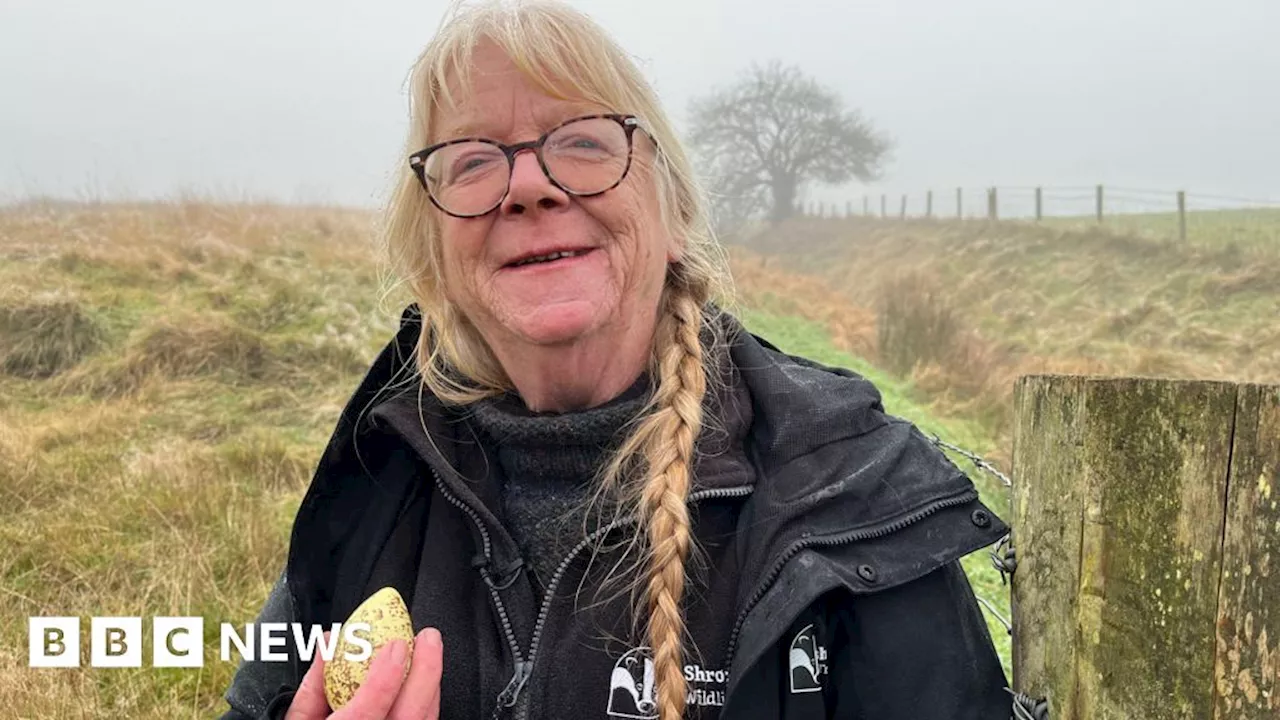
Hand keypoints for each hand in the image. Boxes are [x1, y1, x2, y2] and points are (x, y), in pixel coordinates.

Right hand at [285, 628, 443, 718]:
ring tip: (428, 652)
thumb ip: (313, 687)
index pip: (364, 716)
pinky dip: (428, 701)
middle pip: (410, 716)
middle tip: (427, 638)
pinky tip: (425, 682)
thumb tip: (329, 644)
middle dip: (425, 672)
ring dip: (430, 683)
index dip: (383, 680)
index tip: (395, 646)